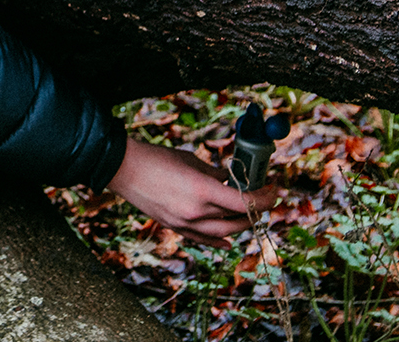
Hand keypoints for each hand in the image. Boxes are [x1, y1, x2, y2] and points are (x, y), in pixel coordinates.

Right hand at [105, 137, 279, 245]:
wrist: (124, 169)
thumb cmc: (158, 158)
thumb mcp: (192, 161)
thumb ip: (216, 174)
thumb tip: (232, 179)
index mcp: (203, 191)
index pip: (247, 202)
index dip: (266, 197)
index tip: (274, 188)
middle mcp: (197, 212)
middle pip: (239, 218)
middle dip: (257, 208)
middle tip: (264, 195)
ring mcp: (185, 224)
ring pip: (225, 232)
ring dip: (242, 223)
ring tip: (250, 212)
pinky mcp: (176, 228)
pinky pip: (204, 240)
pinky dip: (220, 240)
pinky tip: (228, 240)